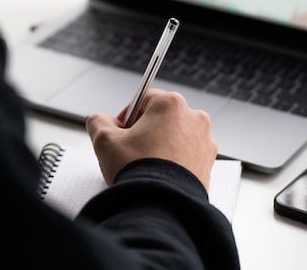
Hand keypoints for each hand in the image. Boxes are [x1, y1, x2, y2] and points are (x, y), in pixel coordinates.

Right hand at [85, 88, 216, 189]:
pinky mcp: (208, 162)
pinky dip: (174, 160)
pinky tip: (160, 174)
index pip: (143, 99)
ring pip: (175, 135)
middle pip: (162, 116)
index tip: (120, 133)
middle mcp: (193, 118)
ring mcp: (204, 140)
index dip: (127, 116)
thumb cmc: (138, 171)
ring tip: (146, 165)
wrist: (161, 207)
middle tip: (131, 151)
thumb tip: (101, 120)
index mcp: (171, 104)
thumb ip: (98, 121)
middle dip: (146, 131)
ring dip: (161, 145)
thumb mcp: (104, 140)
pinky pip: (187, 154)